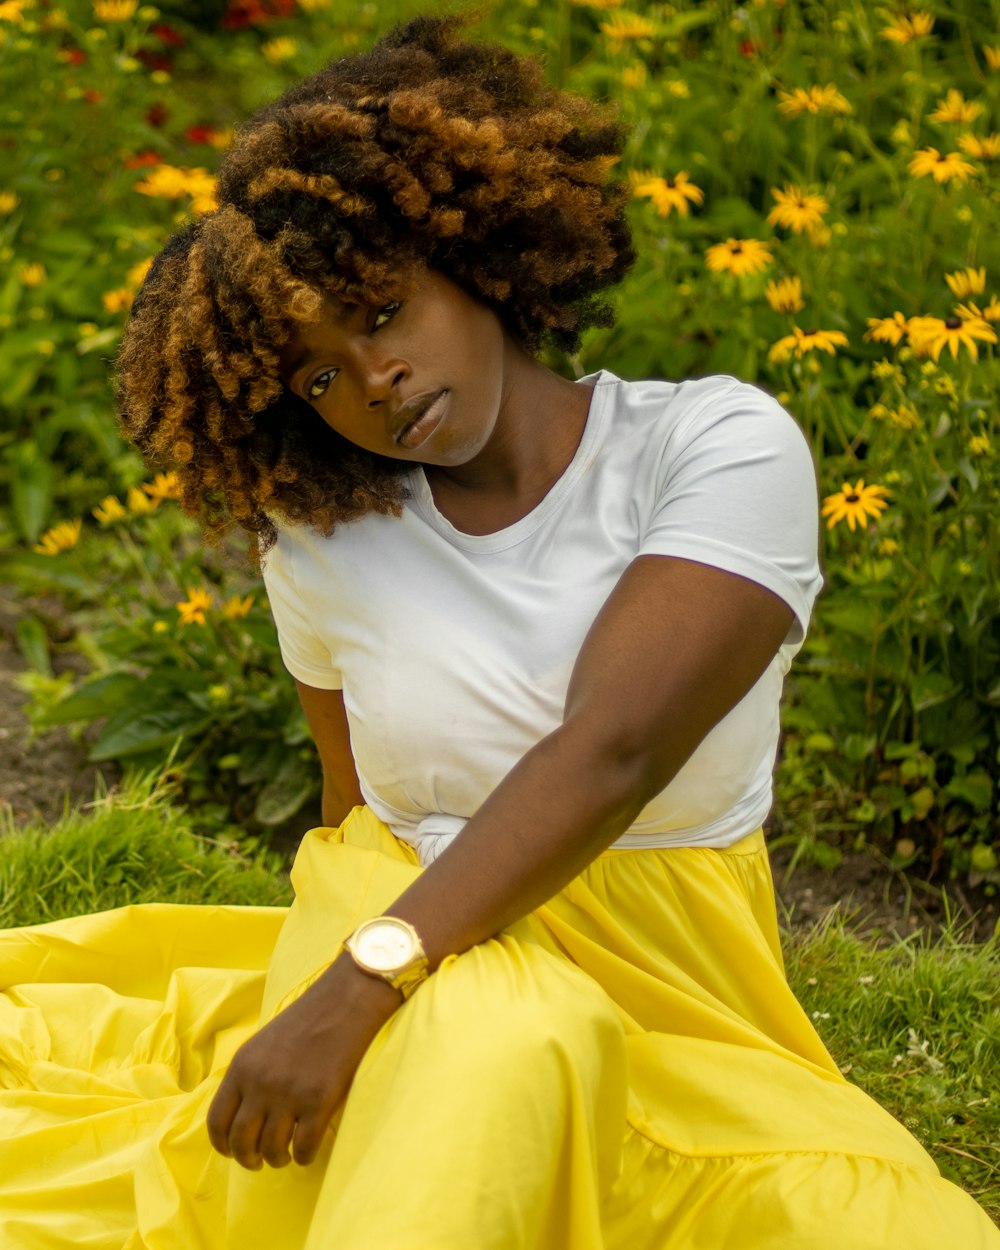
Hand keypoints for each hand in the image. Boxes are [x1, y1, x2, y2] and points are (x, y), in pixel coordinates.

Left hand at [207, 954, 400, 1169]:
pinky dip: (304, 1157)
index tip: (230, 1152)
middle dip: (247, 1159)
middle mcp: (261, 1083)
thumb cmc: (305, 1021)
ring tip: (284, 1156)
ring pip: (272, 1150)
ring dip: (277, 1160)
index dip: (222, 1145)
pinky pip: (304, 1147)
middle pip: (241, 1142)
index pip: (217, 1121)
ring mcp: (290, 1094)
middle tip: (258, 1161)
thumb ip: (247, 1077)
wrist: (345, 1002)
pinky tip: (307, 1150)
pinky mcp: (320, 1102)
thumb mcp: (261, 1044)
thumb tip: (241, 1117)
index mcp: (242, 1066)